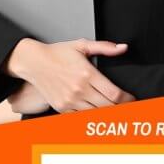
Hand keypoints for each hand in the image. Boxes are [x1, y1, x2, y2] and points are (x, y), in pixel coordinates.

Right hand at [5, 38, 135, 112]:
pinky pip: (81, 118)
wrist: (32, 62)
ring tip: (112, 109)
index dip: (128, 99)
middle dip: (121, 107)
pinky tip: (95, 111)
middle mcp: (79, 89)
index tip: (131, 98)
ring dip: (107, 113)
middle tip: (126, 105)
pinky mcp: (62, 108)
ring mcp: (70, 101)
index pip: (115, 94)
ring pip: (96, 114)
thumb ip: (104, 47)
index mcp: (87, 74)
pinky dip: (90, 117)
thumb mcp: (81, 45)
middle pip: (109, 107)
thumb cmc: (56, 53)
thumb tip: (123, 48)